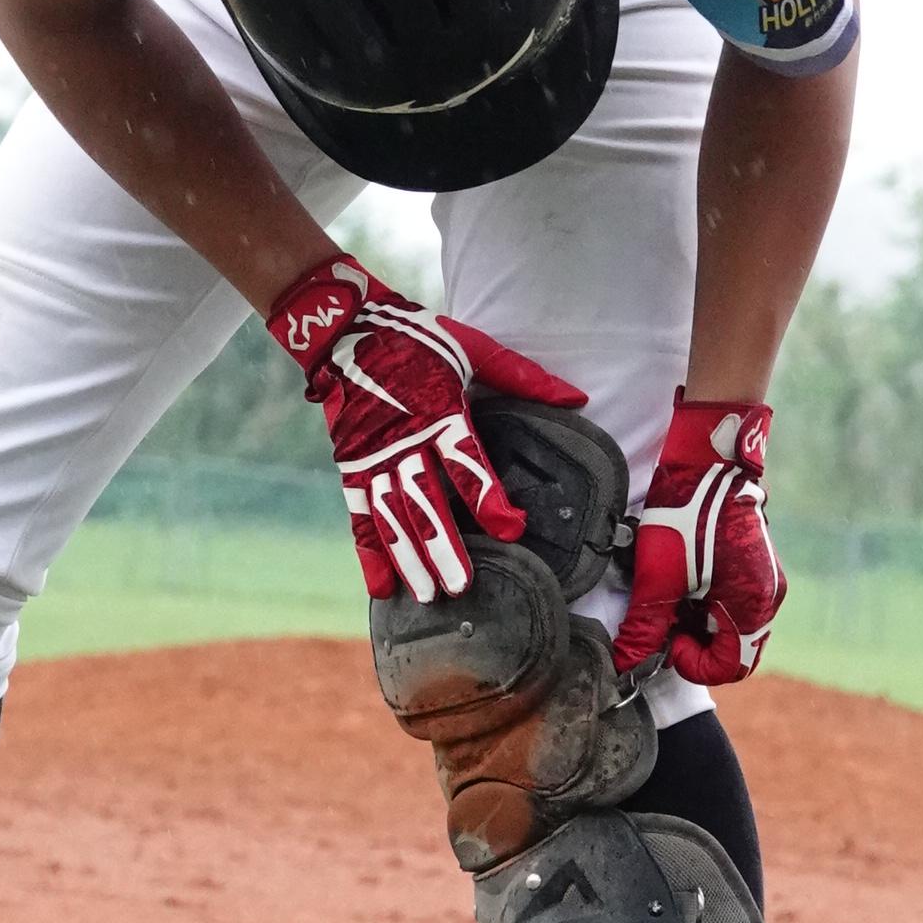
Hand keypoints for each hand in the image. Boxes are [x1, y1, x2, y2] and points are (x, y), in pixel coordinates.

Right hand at [267, 257, 585, 606]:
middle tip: (461, 585)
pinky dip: (368, 553)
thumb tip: (575, 400)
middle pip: (425, 501)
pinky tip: (381, 588)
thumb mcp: (472, 347)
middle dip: (443, 546)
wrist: (347, 328)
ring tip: (428, 594)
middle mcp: (404, 440)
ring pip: (391, 516)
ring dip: (408, 557)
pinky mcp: (351, 466)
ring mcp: (373, 457)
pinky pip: (360, 515)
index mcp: (439, 411)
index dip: (488, 498)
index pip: (467, 462)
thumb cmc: (418, 338)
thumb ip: (522, 376)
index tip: (511, 528)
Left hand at [612, 397, 785, 686]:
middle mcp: (768, 597)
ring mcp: (764, 578)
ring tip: (669, 595)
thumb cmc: (687, 517)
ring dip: (698, 620)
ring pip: (730, 623)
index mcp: (753, 607)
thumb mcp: (659, 578)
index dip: (693, 664)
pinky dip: (706, 600)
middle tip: (664, 619)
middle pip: (732, 646)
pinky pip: (733, 599)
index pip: (731, 666)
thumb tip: (627, 664)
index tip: (668, 641)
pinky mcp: (754, 562)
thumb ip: (646, 628)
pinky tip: (682, 578)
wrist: (706, 460)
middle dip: (694, 642)